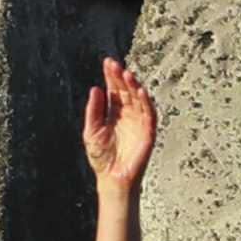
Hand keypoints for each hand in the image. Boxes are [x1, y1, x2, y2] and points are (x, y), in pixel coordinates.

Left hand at [81, 58, 157, 188]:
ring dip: (133, 86)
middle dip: (121, 77)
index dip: (111, 76)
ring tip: (127, 74)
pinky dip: (146, 102)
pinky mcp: (147, 132)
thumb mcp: (91, 131)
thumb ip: (93, 111)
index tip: (107, 62)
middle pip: (126, 91)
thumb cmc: (101, 157)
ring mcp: (138, 122)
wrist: (111, 178)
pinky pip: (149, 114)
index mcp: (114, 112)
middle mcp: (127, 114)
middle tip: (115, 65)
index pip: (114, 90)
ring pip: (138, 99)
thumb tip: (96, 89)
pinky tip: (140, 91)